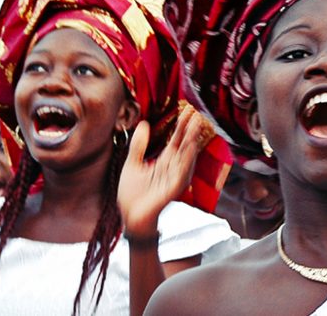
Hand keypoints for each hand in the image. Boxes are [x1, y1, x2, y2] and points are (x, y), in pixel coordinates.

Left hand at [118, 106, 214, 238]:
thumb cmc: (132, 194)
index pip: (175, 140)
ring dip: (192, 141)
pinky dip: (187, 160)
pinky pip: (182, 172)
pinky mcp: (173, 189)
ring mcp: (174, 178)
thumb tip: (144, 124)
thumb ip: (139, 145)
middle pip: (183, 146)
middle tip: (196, 113)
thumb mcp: (133, 163)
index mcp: (164, 162)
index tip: (187, 111)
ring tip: (196, 126)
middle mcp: (172, 168)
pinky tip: (190, 148)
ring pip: (186, 156)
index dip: (181, 126)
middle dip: (190, 130)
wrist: (130, 216)